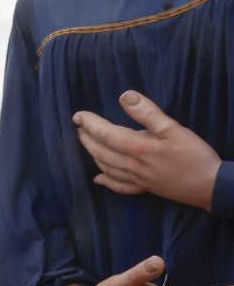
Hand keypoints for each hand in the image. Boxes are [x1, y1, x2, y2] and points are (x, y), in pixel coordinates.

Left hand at [74, 91, 221, 208]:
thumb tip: (124, 96)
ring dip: (93, 155)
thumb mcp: (172, 128)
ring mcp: (137, 179)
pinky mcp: (145, 188)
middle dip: (87, 139)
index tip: (77, 116)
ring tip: (87, 145)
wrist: (208, 185)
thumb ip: (147, 112)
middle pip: (101, 151)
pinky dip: (106, 181)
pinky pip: (119, 186)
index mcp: (137, 147)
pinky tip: (98, 178)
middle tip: (78, 128)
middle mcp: (132, 164)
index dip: (90, 124)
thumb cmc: (193, 154)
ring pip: (107, 167)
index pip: (105, 134)